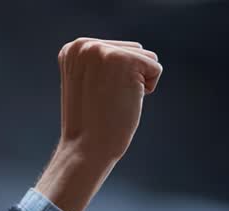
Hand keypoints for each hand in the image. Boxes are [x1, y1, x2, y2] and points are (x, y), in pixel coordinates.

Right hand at [35, 38, 162, 210]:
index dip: (114, 78)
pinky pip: (156, 68)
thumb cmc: (89, 122)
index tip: (95, 96)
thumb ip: (100, 63)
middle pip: (133, 49)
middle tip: (105, 100)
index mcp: (73, 49)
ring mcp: (104, 51)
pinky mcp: (125, 61)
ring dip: (138, 82)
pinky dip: (147, 89)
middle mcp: (85, 45)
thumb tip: (120, 58)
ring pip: (146, 57)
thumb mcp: (87, 83)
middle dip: (128, 78)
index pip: (117, 49)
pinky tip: (124, 101)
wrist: (86, 147)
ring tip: (114, 100)